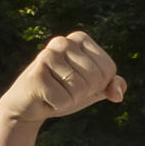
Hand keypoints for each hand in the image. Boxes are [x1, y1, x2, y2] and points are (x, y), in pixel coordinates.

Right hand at [0, 30, 123, 127]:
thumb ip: (112, 85)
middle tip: (64, 90)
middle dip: (83, 93)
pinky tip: (44, 98)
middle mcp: (63, 41)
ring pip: (80, 88)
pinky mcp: (36, 74)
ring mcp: (47, 55)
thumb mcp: (92, 88)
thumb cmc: (62, 92)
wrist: (27, 107)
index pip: (109, 69)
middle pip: (95, 78)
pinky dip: (56, 105)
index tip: (78, 83)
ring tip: (54, 92)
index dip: (98, 85)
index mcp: (80, 38)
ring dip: (69, 100)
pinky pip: (63, 99)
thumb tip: (117, 94)